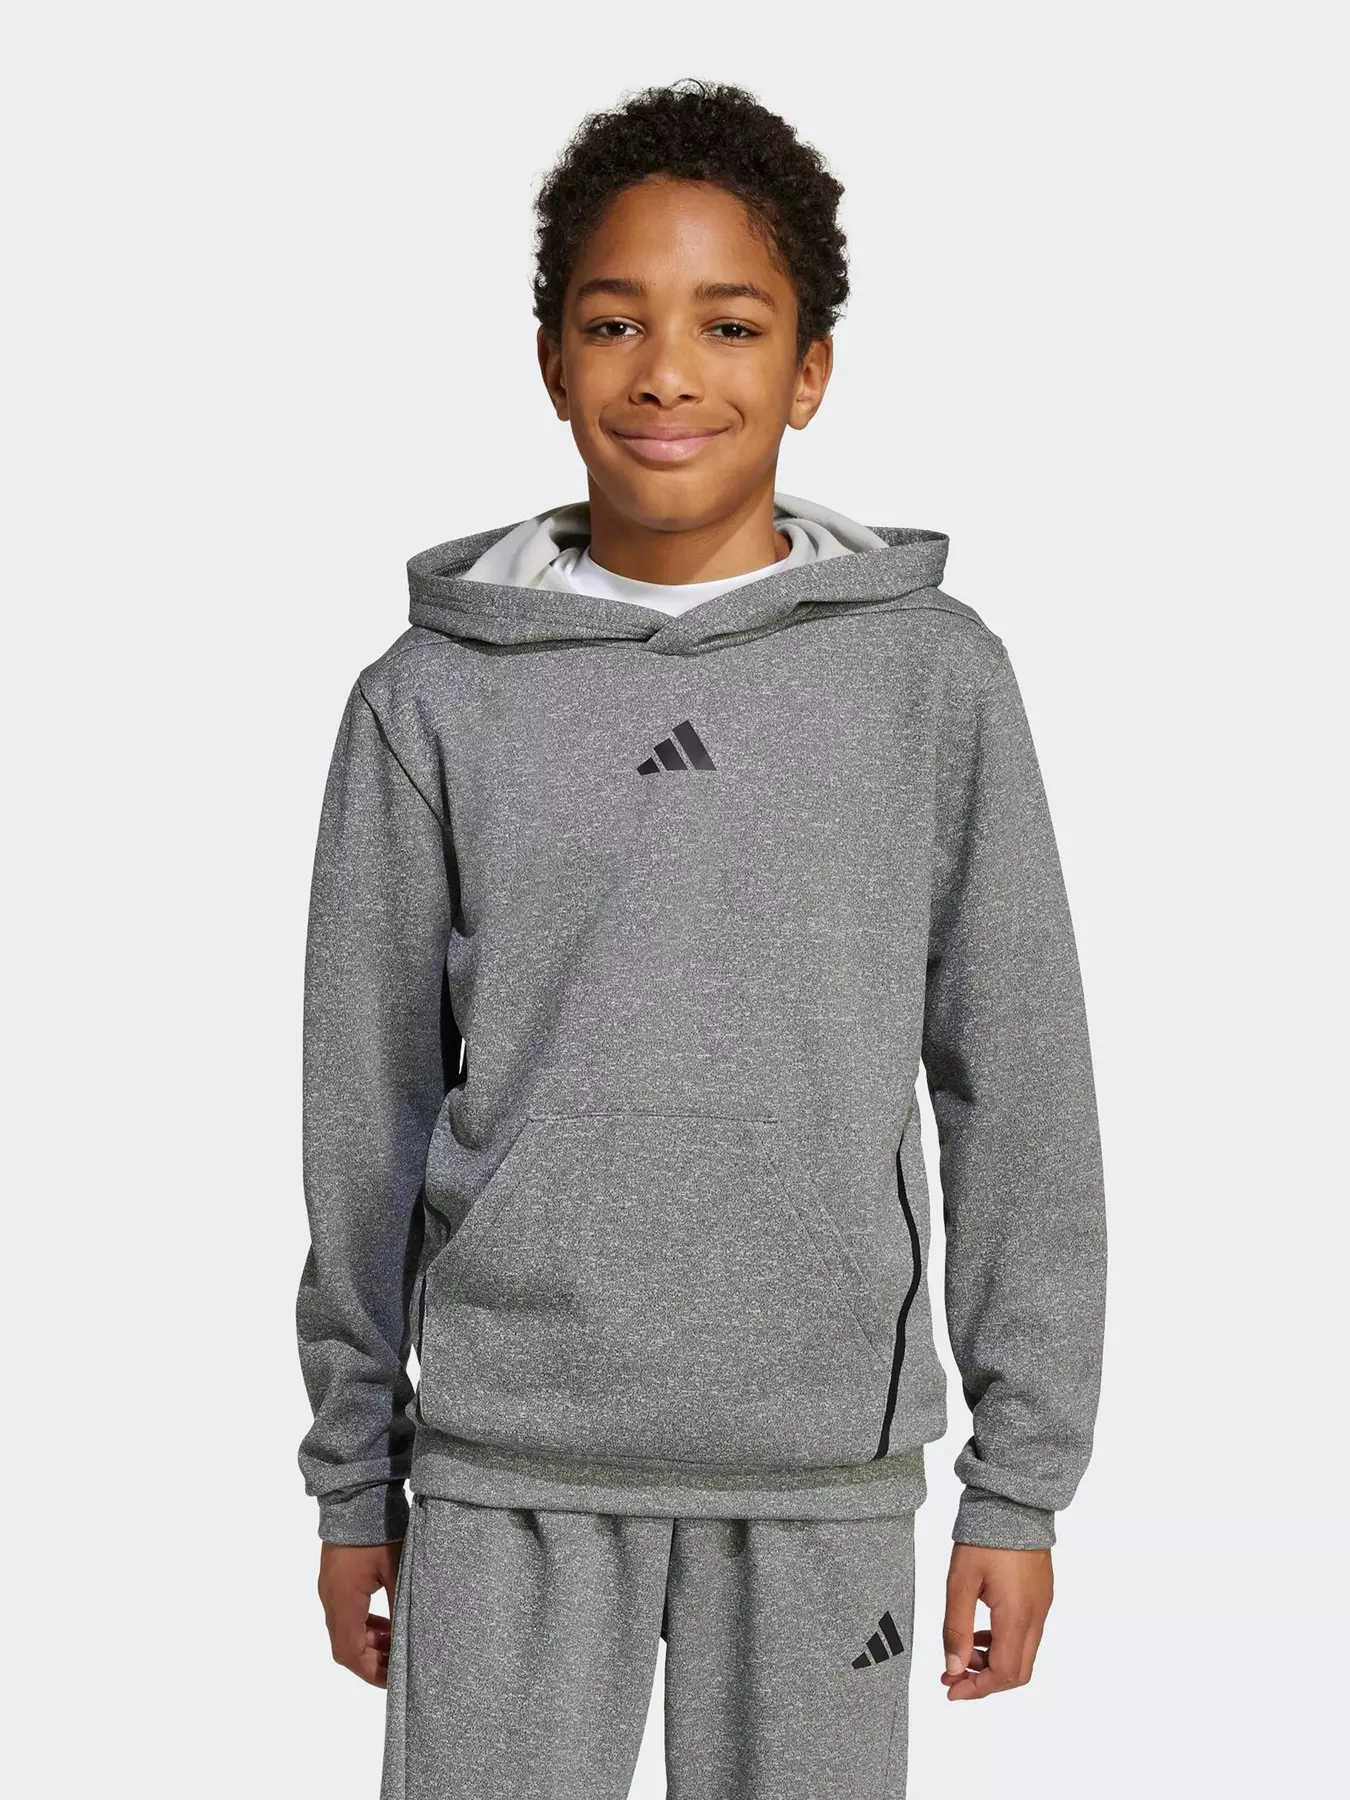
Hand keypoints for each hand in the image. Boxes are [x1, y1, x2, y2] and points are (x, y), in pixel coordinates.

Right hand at [318, 1540, 403, 1686]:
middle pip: (345, 1644)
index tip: (393, 1680)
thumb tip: (411, 1637)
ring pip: (346, 1627)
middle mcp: (330, 1597)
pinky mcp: (335, 1575)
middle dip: (372, 1658)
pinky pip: (348, 1610)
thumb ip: (401, 1605)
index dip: (371, 1671)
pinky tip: (386, 1618)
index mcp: (343, 1600)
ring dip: (369, 1640)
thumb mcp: (397, 1568)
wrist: (357, 1493)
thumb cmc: (378, 1530)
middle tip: (400, 1663)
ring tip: (397, 1641)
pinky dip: (365, 1621)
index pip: (349, 1652)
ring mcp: (330, 1586)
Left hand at [941, 1542, 1051, 1699]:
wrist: (1013, 1502)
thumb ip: (956, 1626)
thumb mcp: (960, 1580)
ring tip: (963, 1650)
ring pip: (1023, 1653)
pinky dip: (1003, 1642)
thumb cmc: (985, 1537)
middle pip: (1017, 1672)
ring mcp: (1042, 1606)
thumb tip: (953, 1665)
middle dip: (985, 1680)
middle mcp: (1036, 1616)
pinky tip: (981, 1630)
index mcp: (1017, 1616)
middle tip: (954, 1673)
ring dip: (993, 1661)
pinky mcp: (1041, 1595)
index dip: (977, 1688)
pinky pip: (1026, 1633)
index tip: (951, 1687)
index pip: (1004, 1674)